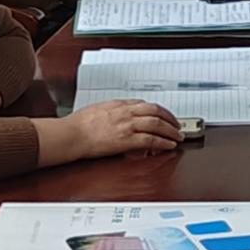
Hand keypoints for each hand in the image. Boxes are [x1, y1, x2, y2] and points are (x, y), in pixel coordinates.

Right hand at [63, 99, 181, 159]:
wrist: (72, 134)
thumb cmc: (78, 124)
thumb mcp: (98, 109)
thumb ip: (113, 110)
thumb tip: (119, 113)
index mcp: (119, 104)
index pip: (145, 104)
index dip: (158, 110)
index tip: (163, 115)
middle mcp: (126, 113)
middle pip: (156, 111)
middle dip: (169, 118)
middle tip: (177, 124)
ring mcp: (127, 125)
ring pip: (157, 124)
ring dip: (170, 130)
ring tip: (178, 135)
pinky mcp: (126, 140)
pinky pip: (150, 140)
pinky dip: (163, 142)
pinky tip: (169, 145)